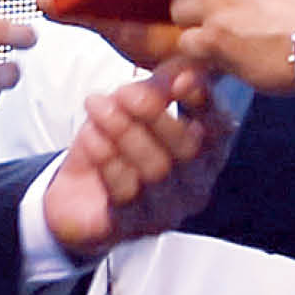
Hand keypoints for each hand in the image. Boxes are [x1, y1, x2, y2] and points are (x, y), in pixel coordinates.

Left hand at [41, 64, 232, 259]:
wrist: (77, 194)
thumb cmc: (117, 146)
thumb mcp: (138, 106)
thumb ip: (161, 86)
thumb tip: (183, 68)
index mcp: (206, 152)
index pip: (217, 127)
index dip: (202, 102)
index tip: (182, 79)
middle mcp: (195, 184)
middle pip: (187, 150)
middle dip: (155, 115)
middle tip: (124, 92)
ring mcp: (167, 210)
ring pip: (155, 171)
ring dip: (124, 132)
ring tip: (97, 106)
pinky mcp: (133, 226)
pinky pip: (125, 192)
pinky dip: (107, 159)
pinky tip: (90, 137)